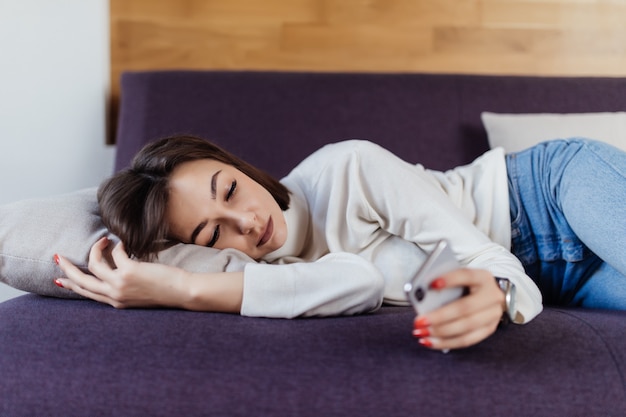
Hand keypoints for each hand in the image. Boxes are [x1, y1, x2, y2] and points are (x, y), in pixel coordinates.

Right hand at [54, 237, 186, 308]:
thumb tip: (117, 269)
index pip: (87, 294)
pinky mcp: (130, 271)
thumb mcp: (138, 293)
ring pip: (93, 265)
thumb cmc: (166, 290)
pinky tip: (125, 242)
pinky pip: (115, 254)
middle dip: (67, 268)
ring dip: (96, 249)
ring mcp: (120, 284)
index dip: (71, 286)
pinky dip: (118, 245)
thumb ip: (124, 286)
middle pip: (81, 281)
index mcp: (115, 302)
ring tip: (104, 240)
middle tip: (58, 256)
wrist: (182, 293)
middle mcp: (114, 295)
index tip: (60, 280)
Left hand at [412, 268, 504, 350]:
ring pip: (466, 327)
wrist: (487, 295)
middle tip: (419, 321)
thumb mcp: (458, 279)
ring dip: (440, 332)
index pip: (466, 276)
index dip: (449, 280)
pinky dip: (445, 342)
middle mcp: (492, 296)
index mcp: (482, 277)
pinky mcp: (488, 330)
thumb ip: (444, 284)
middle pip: (465, 307)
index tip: (431, 284)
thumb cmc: (465, 285)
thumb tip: (423, 295)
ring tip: (421, 332)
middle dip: (440, 316)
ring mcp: (493, 315)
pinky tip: (429, 341)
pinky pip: (466, 340)